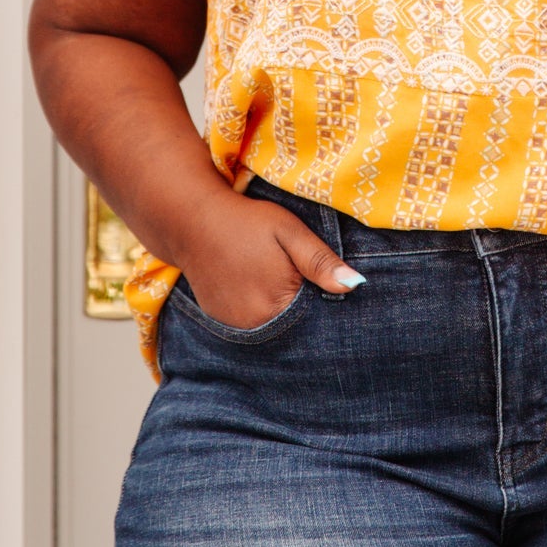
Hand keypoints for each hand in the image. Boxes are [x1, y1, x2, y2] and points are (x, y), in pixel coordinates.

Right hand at [173, 189, 364, 328]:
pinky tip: (257, 285)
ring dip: (280, 310)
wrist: (191, 220)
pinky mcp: (220, 320)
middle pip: (294, 325)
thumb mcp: (289, 232)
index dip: (322, 299)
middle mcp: (253, 325)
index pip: (315, 319)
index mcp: (275, 305)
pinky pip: (252, 322)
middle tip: (293, 272)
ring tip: (272, 277)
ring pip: (273, 326)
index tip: (319, 280)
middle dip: (303, 306)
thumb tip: (355, 285)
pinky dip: (260, 309)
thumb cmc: (246, 221)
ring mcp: (234, 326)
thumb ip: (320, 261)